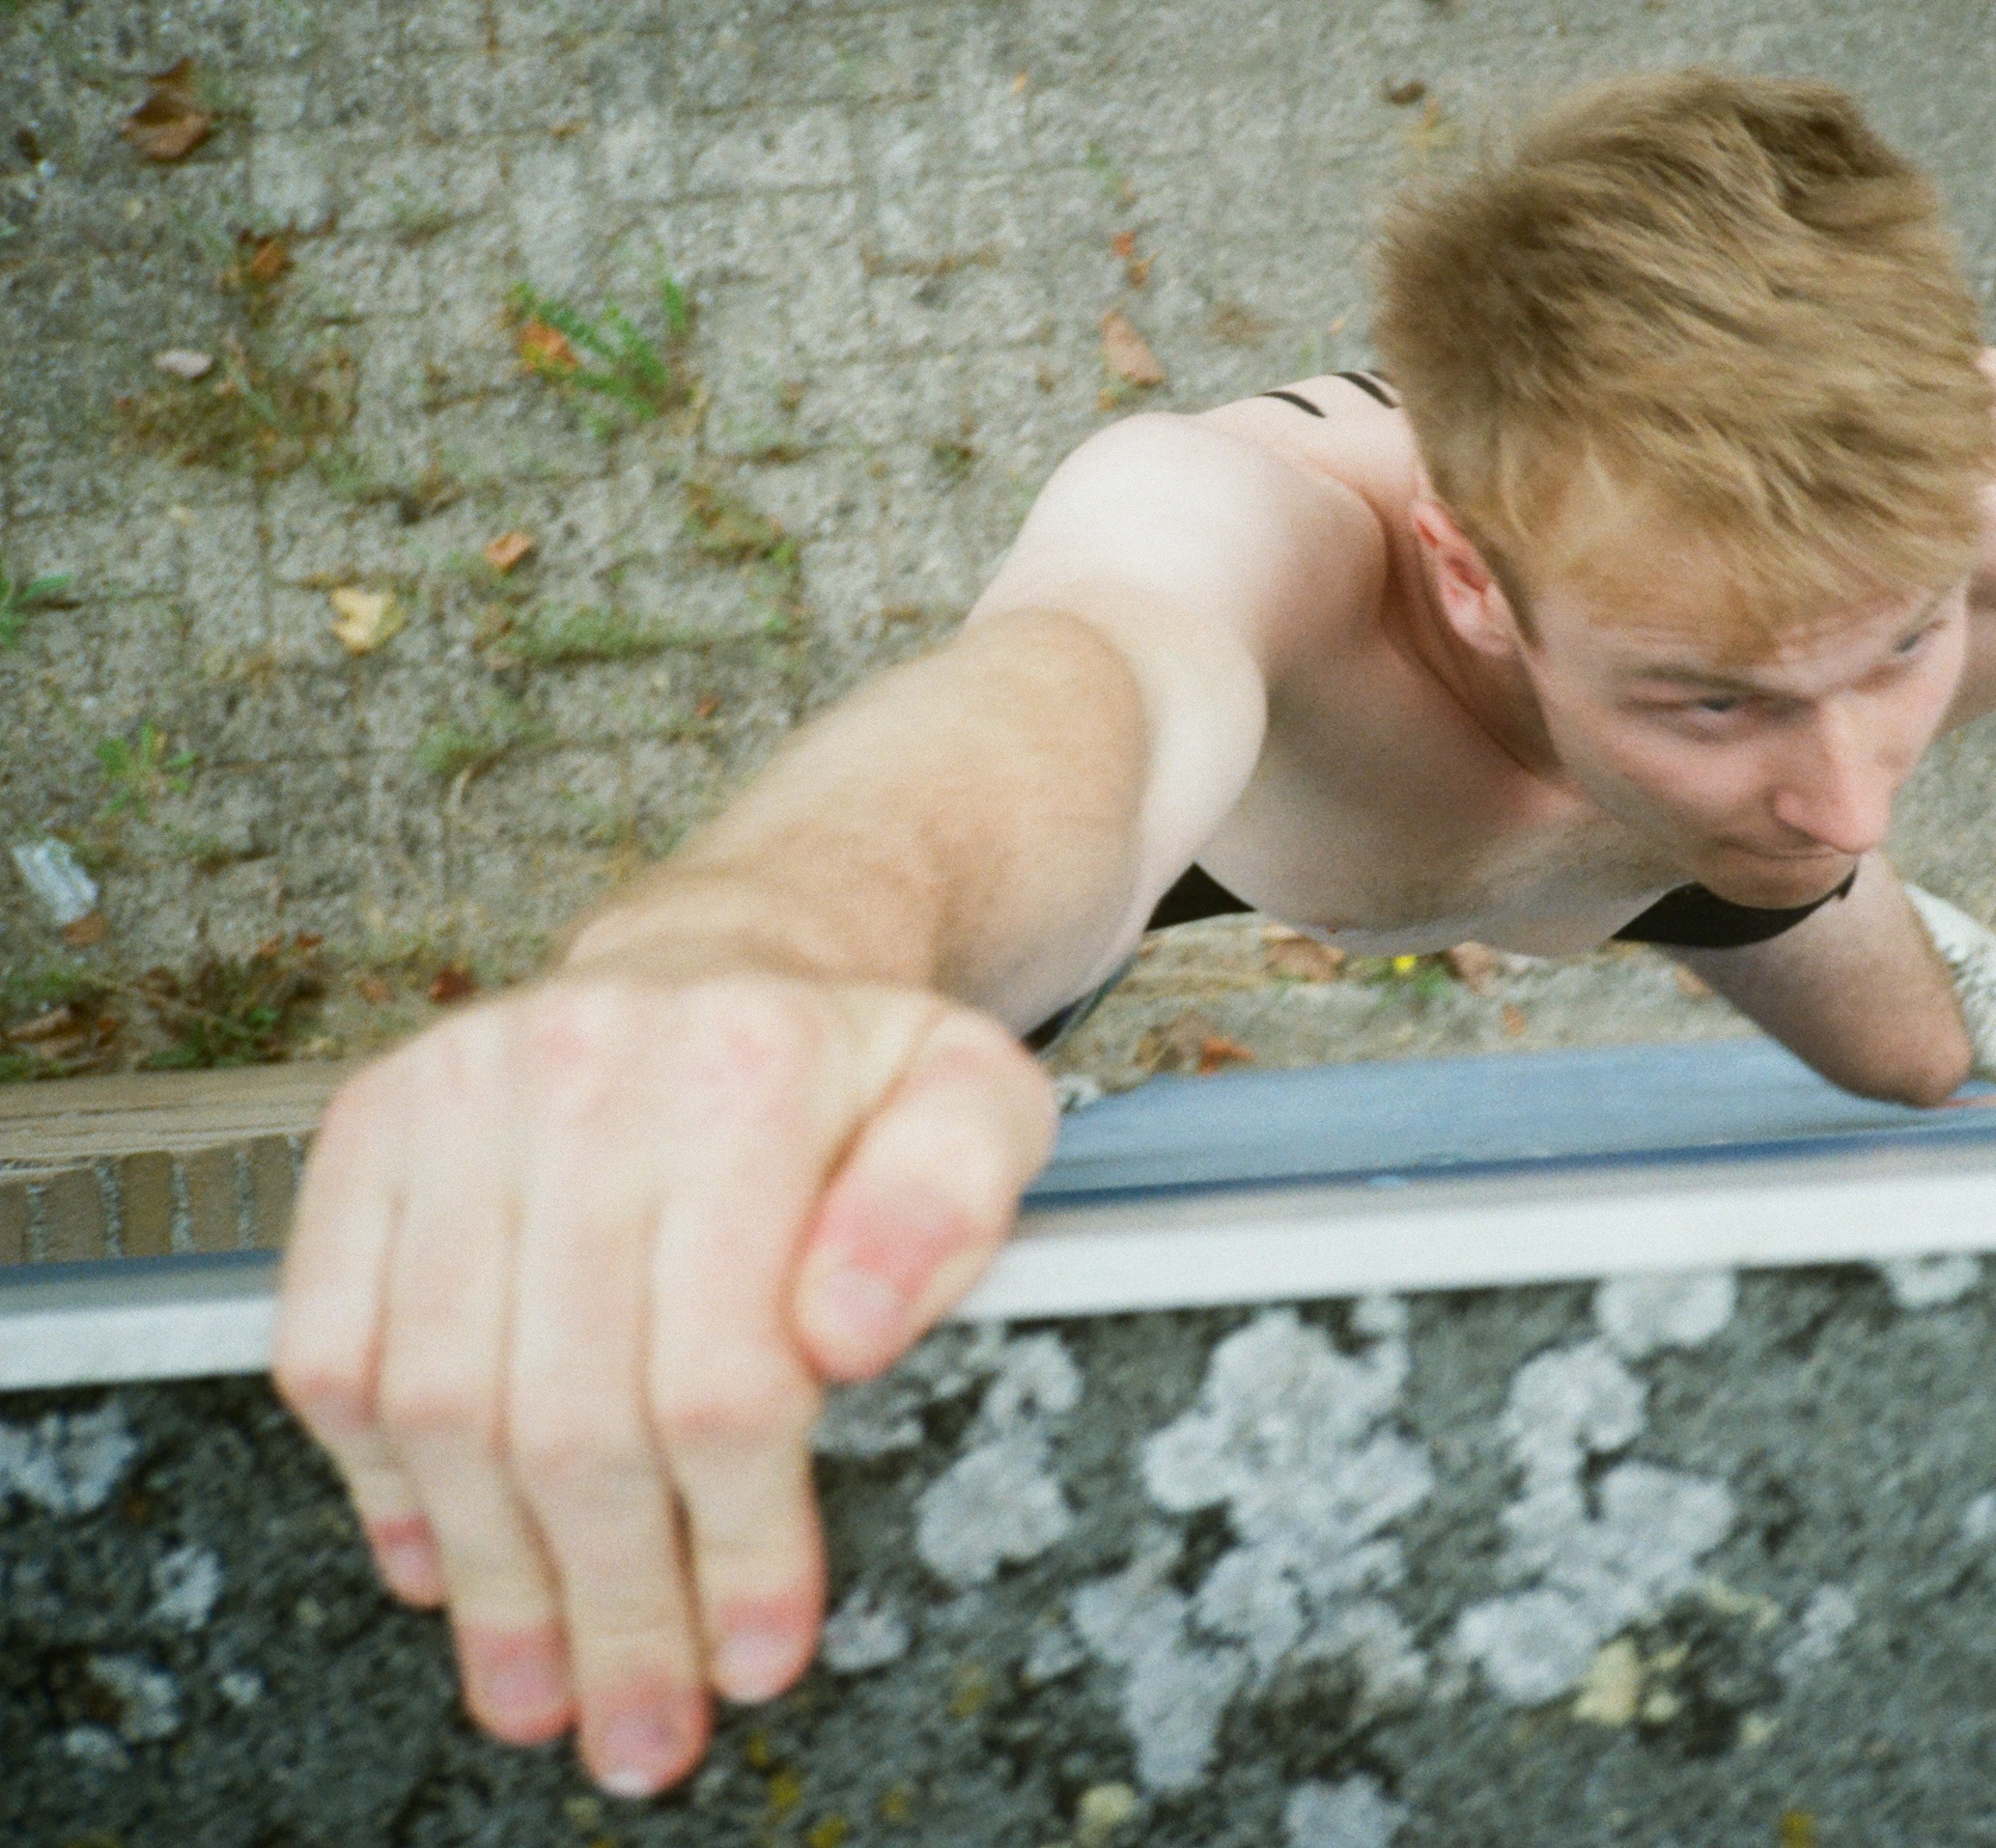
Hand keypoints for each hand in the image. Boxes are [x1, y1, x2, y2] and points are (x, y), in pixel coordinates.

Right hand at [272, 968, 1051, 1795]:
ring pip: (437, 1401)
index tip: (761, 1654)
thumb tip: (845, 1334)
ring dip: (490, 1578)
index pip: (726, 1373)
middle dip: (612, 1604)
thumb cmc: (852, 1071)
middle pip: (573, 1410)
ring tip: (537, 1690)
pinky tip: (439, 1567)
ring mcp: (453, 1094)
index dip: (741, 1544)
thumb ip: (952, 1208)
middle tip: (640, 1725)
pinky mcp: (363, 1129)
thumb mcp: (978, 1106)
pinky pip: (328, 1346)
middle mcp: (581, 1068)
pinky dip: (376, 1482)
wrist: (726, 959)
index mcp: (748, 1070)